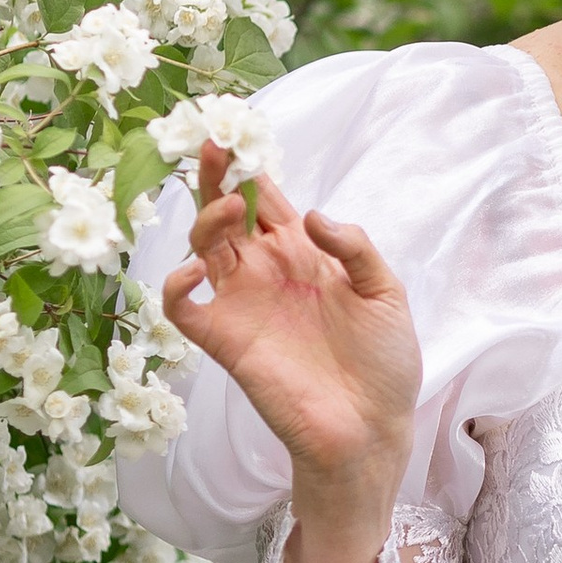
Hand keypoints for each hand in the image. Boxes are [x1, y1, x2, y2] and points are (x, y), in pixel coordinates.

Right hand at [161, 143, 420, 562]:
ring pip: (203, 246)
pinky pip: (185, 309)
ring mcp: (243, 305)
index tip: (239, 132)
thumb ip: (355, 248)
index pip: (268, 200)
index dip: (251, 167)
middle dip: (216, 176)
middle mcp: (267, 272)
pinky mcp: (227, 342)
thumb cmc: (384, 364)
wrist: (372, 430)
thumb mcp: (385, 294)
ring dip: (205, 220)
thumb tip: (313, 215)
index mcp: (305, 255)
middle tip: (211, 144)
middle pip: (228, 211)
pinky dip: (176, 287)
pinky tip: (195, 271)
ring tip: (226, 210)